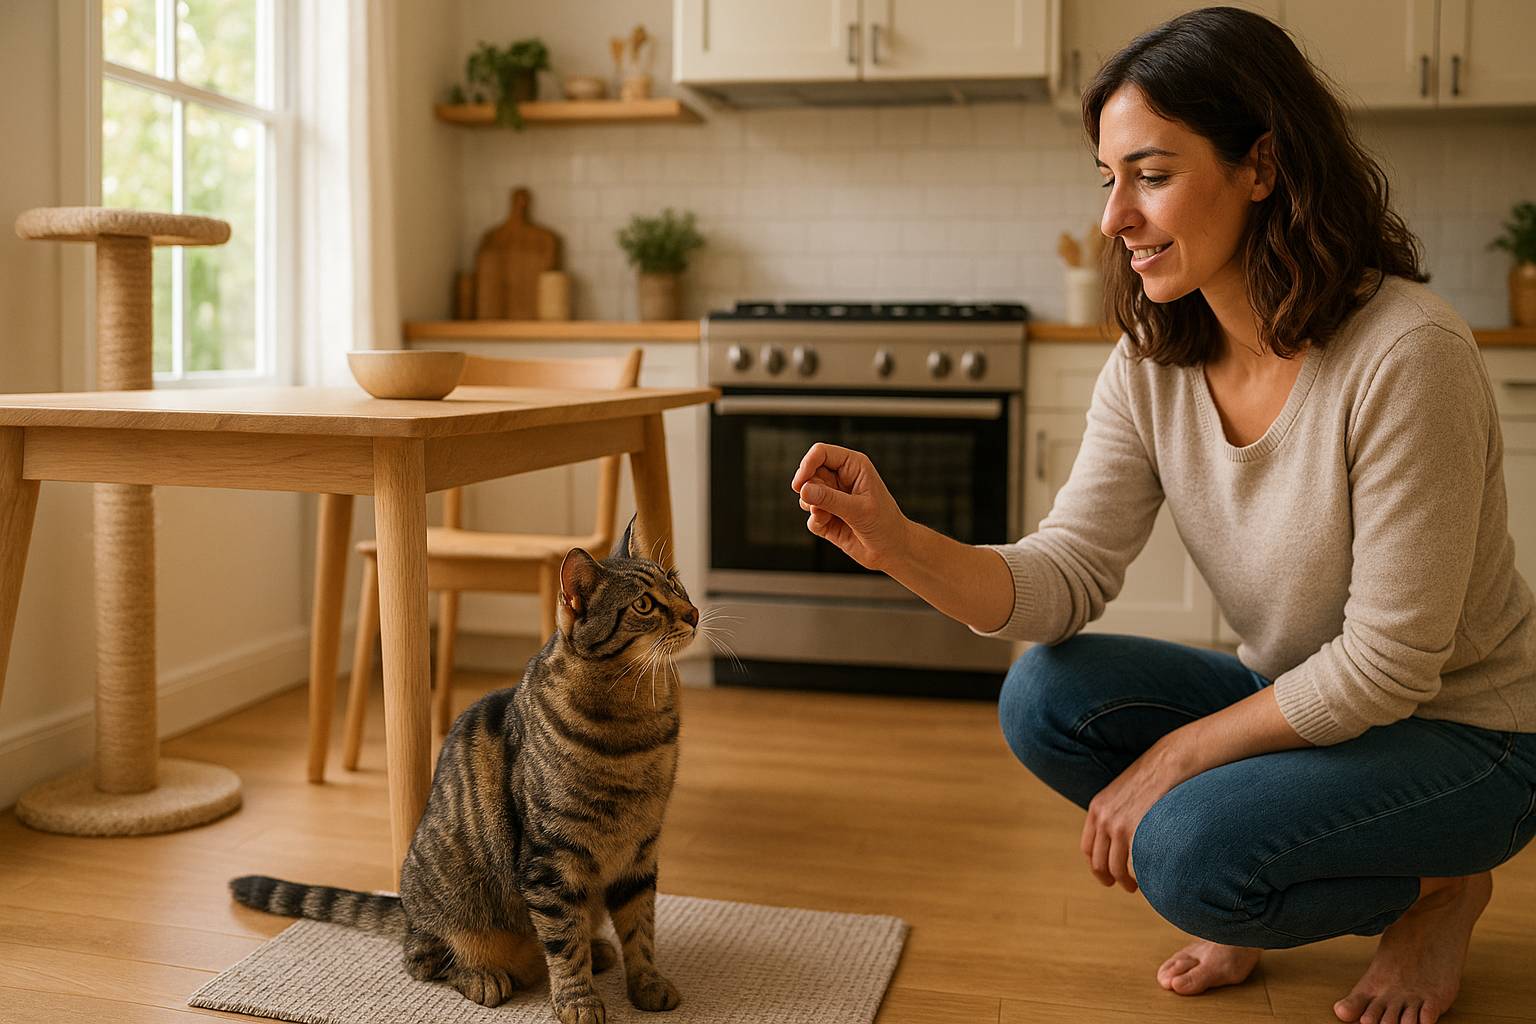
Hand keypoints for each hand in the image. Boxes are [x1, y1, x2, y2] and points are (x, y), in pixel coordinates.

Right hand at [789, 443, 909, 571]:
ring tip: (828, 517)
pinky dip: (816, 522)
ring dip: (812, 507)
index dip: (807, 465)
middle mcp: (841, 478)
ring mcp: (833, 497)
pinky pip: (810, 516)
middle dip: (810, 491)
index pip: (821, 453)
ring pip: (806, 494)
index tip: (799, 484)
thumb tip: (804, 489)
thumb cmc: (885, 524)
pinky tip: (831, 528)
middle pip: (809, 474)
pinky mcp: (827, 516)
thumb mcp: (859, 509)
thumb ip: (830, 499)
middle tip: (821, 505)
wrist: (892, 550)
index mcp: (853, 465)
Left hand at [1080, 744, 1186, 892]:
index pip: (1087, 847)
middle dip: (1109, 878)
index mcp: (1097, 807)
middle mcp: (1103, 818)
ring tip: (1137, 887)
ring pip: (1114, 867)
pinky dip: (1138, 877)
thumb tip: (1122, 832)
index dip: (1096, 865)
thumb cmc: (1155, 776)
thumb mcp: (1124, 791)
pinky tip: (1148, 878)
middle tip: (1125, 886)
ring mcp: (1118, 825)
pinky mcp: (1136, 830)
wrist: (1171, 761)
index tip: (1107, 875)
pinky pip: (1132, 865)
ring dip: (1124, 882)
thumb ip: (1117, 811)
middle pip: (1098, 861)